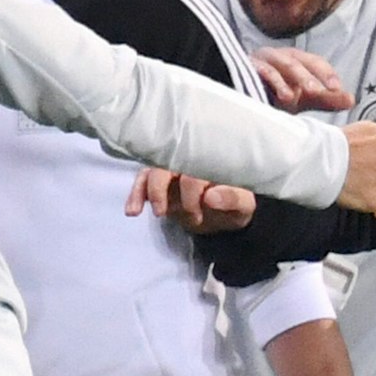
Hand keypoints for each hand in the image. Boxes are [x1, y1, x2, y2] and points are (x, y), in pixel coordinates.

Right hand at [124, 168, 258, 230]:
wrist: (229, 213)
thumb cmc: (238, 205)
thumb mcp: (244, 205)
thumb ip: (231, 199)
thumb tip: (210, 197)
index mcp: (210, 161)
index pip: (193, 167)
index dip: (190, 191)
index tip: (196, 214)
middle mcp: (188, 160)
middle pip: (165, 165)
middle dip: (161, 189)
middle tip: (164, 213)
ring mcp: (172, 170)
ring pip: (151, 171)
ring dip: (143, 191)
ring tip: (141, 211)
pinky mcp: (160, 181)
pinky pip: (143, 182)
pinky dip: (136, 195)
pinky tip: (132, 211)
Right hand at [252, 47, 353, 112]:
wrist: (246, 96)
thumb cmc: (276, 94)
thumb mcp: (304, 99)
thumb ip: (327, 99)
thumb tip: (351, 100)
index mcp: (297, 61)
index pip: (315, 63)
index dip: (327, 74)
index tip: (338, 89)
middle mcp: (280, 57)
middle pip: (298, 62)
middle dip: (310, 76)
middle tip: (321, 91)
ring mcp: (262, 60)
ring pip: (279, 65)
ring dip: (288, 79)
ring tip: (295, 97)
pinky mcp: (246, 67)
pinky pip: (259, 72)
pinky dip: (270, 83)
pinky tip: (279, 96)